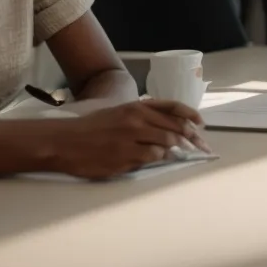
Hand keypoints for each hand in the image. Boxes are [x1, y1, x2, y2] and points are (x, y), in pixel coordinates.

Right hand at [43, 99, 208, 180]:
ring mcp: (132, 138)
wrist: (64, 142)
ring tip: (177, 155)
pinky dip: (158, 160)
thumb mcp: (118, 113)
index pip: (173, 107)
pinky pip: (152, 158)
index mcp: (135, 106)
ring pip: (167, 144)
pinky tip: (153, 160)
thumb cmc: (90, 128)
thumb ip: (142, 117)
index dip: (191, 116)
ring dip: (175, 151)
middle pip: (175, 128)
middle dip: (192, 139)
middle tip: (201, 148)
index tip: (202, 125)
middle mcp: (137, 119)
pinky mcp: (126, 156)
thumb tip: (169, 129)